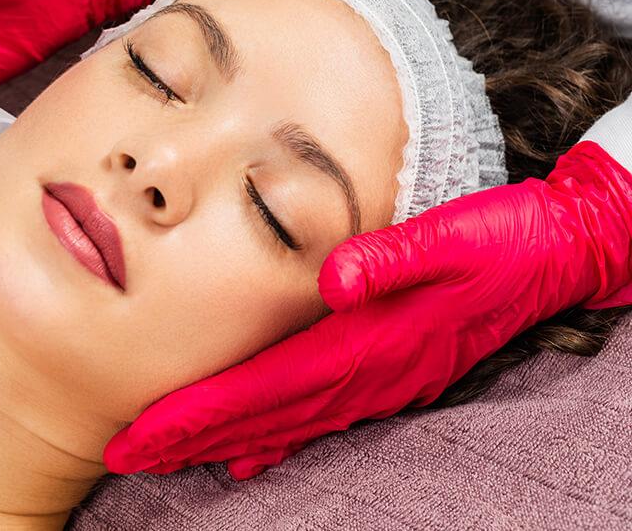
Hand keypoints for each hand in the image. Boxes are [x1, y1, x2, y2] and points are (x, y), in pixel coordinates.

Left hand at [103, 140, 631, 479]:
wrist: (560, 252)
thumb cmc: (504, 238)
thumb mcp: (454, 235)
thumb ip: (392, 257)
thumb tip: (331, 278)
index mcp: (369, 342)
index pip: (265, 389)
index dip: (199, 416)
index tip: (142, 433)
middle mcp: (368, 373)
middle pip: (262, 418)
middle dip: (191, 438)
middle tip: (128, 453)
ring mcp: (380, 380)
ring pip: (285, 423)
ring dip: (223, 441)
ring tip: (167, 454)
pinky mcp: (389, 371)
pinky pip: (320, 415)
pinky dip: (276, 436)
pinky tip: (249, 454)